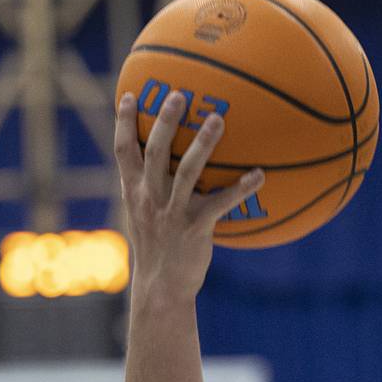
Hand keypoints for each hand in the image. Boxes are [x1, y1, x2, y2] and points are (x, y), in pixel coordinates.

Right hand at [114, 90, 263, 299]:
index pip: (123, 151)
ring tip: (217, 119)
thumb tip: (161, 160)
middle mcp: (150, 198)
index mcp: (135, 191)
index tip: (130, 95)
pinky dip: (240, 189)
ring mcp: (172, 213)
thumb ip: (148, 187)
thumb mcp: (143, 214)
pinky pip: (220, 204)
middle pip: (155, 152)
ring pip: (186, 172)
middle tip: (177, 95)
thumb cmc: (157, 247)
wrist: (161, 287)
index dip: (124, 123)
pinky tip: (259, 175)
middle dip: (164, 122)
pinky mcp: (195, 229)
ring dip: (203, 145)